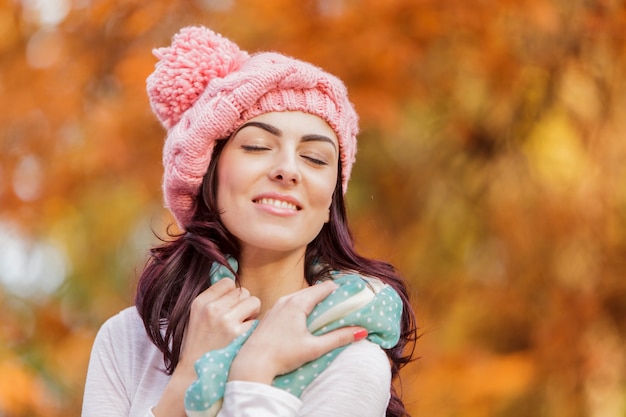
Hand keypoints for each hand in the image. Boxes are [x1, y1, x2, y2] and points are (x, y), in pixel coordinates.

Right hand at [154, 278, 259, 416]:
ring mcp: (226, 321)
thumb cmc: (199, 343)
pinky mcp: (239, 334)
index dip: (232, 294)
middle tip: (236, 319)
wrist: (194, 373)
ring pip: (253, 301)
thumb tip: (235, 285)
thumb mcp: (197, 316)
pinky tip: (242, 337)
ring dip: (251, 313)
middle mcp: (212, 308)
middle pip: (243, 291)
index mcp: (201, 302)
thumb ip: (214, 299)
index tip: (229, 306)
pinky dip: (252, 328)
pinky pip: (256, 320)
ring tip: (240, 326)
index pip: (228, 282)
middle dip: (243, 303)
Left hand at [228, 280, 366, 384]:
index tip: (348, 295)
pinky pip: (288, 304)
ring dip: (312, 301)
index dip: (336, 290)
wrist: (252, 363)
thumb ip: (338, 338)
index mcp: (297, 303)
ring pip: (298, 297)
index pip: (322, 288)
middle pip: (311, 291)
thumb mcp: (314, 348)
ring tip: (324, 311)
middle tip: (339, 304)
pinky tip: (303, 319)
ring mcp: (275, 307)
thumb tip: (361, 332)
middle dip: (325, 295)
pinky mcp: (269, 315)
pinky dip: (300, 307)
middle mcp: (285, 300)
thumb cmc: (283, 355)